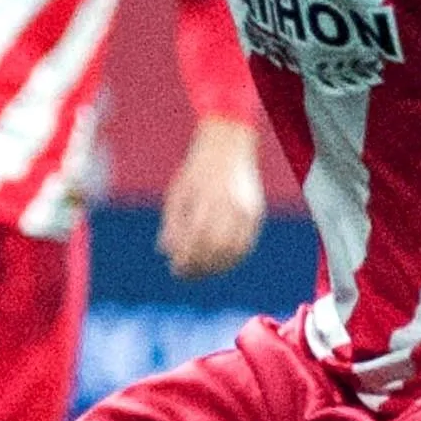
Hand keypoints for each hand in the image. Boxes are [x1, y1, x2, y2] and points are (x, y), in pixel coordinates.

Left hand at [158, 119, 264, 279]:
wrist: (228, 146)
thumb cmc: (197, 169)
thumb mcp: (178, 192)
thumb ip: (172, 222)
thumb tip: (164, 252)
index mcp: (208, 199)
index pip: (196, 240)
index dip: (186, 260)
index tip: (175, 269)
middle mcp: (230, 206)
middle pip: (215, 249)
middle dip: (199, 267)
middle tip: (185, 274)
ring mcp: (247, 211)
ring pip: (234, 251)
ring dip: (217, 268)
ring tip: (201, 272)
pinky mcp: (256, 214)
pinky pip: (247, 244)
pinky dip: (233, 259)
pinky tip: (219, 264)